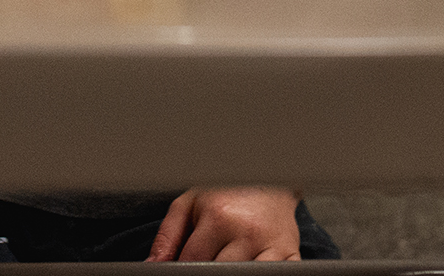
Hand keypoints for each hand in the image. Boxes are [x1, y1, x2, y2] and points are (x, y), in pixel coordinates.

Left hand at [147, 186, 302, 261]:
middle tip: (208, 263)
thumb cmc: (228, 192)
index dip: (182, 271)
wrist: (271, 177)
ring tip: (225, 262)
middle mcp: (247, 231)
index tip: (184, 270)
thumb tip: (152, 266)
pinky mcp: (291, 255)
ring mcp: (272, 245)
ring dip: (231, 275)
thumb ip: (167, 236)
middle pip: (216, 275)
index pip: (191, 264)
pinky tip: (248, 268)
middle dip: (208, 273)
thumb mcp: (190, 203)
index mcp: (219, 216)